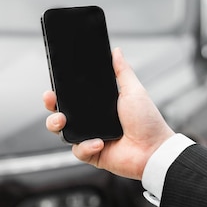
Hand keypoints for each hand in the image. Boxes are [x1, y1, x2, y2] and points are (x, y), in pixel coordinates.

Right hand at [43, 48, 174, 179]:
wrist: (154, 149)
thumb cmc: (147, 122)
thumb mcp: (134, 90)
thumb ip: (122, 71)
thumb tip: (116, 51)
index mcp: (99, 106)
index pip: (73, 97)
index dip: (61, 92)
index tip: (54, 86)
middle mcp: (92, 122)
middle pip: (62, 113)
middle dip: (52, 107)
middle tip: (52, 101)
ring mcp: (91, 138)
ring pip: (63, 133)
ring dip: (57, 125)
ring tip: (63, 121)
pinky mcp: (92, 154)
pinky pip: (79, 150)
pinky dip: (86, 146)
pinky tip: (99, 142)